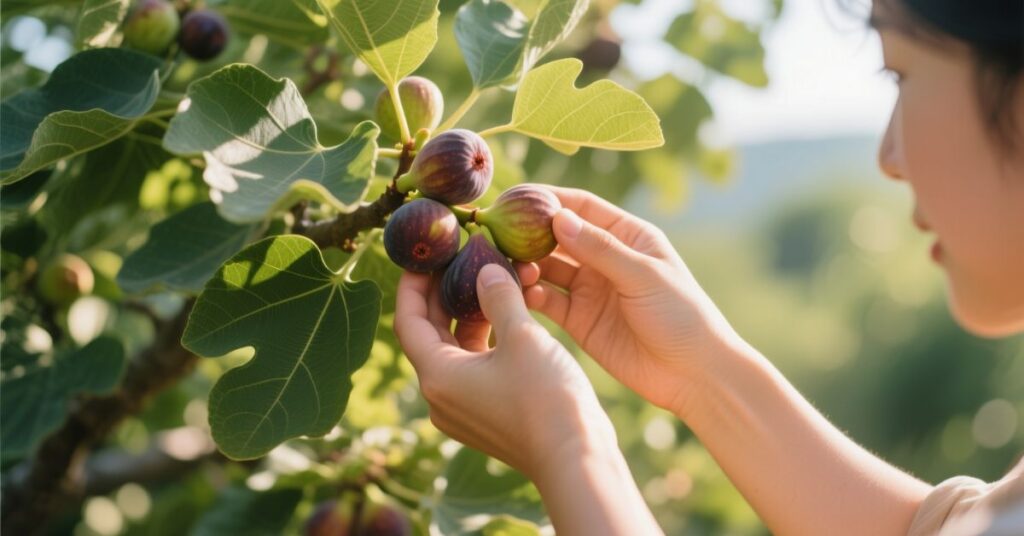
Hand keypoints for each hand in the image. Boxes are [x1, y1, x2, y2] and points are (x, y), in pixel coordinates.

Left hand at [393, 264, 612, 479]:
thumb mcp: (522, 335)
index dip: (412, 285)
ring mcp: (462, 410)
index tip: (424, 256)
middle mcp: (441, 397)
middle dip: (442, 296)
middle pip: (429, 335)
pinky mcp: (485, 416)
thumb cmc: (546, 397)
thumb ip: (498, 296)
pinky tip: (505, 316)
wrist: (576, 458)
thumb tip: (485, 269)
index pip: (407, 320)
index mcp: (437, 376)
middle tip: (457, 261)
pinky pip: (472, 369)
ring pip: (453, 352)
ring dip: (466, 317)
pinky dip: (483, 341)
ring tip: (486, 281)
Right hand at [522, 187, 737, 415]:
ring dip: (525, 264)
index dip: (546, 199)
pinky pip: (548, 301)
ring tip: (505, 266)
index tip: (513, 198)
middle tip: (495, 232)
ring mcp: (590, 290)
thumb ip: (601, 248)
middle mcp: (604, 258)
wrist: (694, 374)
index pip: (580, 206)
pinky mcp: (580, 321)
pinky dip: (530, 295)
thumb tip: (558, 218)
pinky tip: (519, 294)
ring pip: (547, 268)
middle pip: (557, 236)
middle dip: (526, 232)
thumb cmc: (681, 315)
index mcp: (627, 236)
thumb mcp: (643, 275)